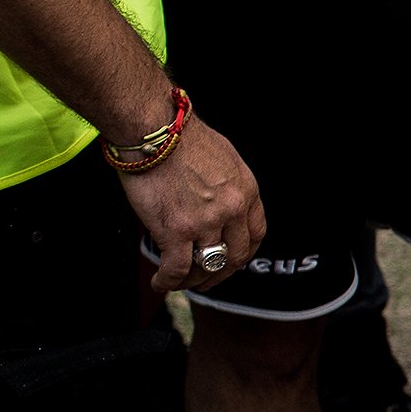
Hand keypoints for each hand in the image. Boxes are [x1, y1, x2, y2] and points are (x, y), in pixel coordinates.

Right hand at [118, 114, 264, 291]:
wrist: (154, 129)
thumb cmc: (180, 136)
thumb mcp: (224, 158)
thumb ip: (227, 185)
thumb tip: (218, 202)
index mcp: (247, 191)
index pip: (256, 234)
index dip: (244, 252)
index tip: (232, 260)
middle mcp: (232, 210)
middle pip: (235, 256)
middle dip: (221, 273)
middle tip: (207, 280)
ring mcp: (206, 222)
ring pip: (207, 266)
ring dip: (194, 280)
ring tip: (181, 282)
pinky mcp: (176, 230)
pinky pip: (177, 268)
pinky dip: (169, 281)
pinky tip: (160, 282)